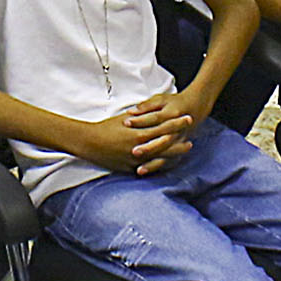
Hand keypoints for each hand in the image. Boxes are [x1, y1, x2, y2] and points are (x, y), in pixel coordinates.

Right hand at [69, 95, 198, 174]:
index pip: (162, 126)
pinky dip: (159, 166)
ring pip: (159, 158)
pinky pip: (148, 168)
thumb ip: (139, 117)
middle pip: (165, 144)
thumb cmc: (105, 128)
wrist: (89, 142)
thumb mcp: (124, 119)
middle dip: (179, 141)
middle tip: (191, 138)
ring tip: (183, 150)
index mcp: (138, 132)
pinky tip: (168, 164)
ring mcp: (135, 160)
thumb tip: (150, 112)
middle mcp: (139, 147)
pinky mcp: (130, 168)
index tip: (187, 119)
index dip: (176, 123)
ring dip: (173, 154)